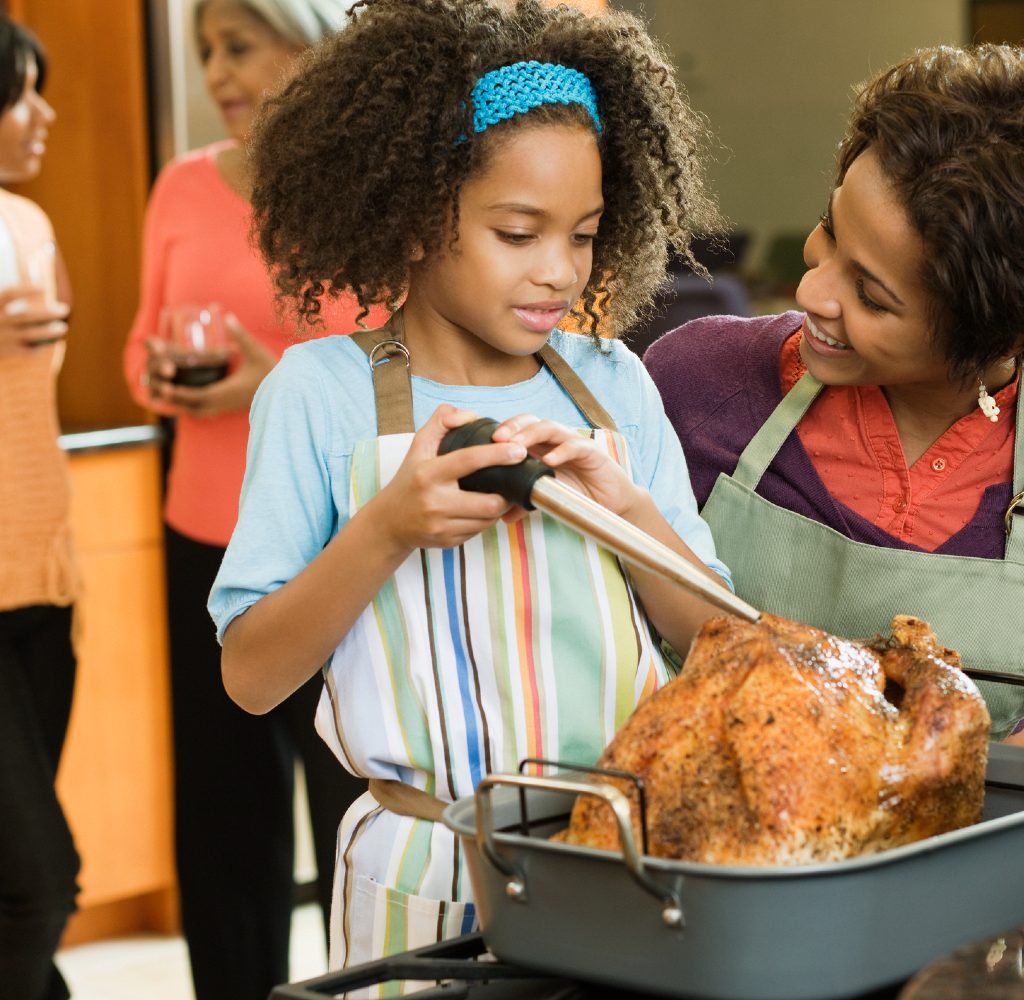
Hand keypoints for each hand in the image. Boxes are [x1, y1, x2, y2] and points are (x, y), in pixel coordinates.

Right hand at [0, 285, 68, 358]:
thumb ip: (10, 299)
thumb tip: (33, 285)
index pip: (9, 294)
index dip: (26, 290)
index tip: (44, 287)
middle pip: (25, 316)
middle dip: (46, 313)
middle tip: (65, 309)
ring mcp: (1, 337)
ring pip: (28, 334)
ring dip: (48, 331)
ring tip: (63, 327)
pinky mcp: (5, 352)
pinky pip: (27, 351)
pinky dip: (41, 347)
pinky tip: (52, 342)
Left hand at [143, 312, 275, 417]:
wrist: (288, 392)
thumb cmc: (273, 372)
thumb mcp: (256, 351)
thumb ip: (240, 335)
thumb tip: (228, 316)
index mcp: (228, 391)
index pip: (198, 395)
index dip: (180, 393)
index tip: (165, 387)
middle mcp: (225, 402)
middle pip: (193, 406)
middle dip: (174, 400)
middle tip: (158, 391)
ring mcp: (227, 406)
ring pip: (199, 412)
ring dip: (183, 406)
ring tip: (167, 397)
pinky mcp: (230, 406)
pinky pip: (207, 411)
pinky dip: (193, 408)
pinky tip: (187, 403)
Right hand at [371, 405, 528, 550]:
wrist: (388, 522)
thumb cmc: (410, 479)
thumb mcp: (419, 446)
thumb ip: (441, 421)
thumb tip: (469, 415)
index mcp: (428, 473)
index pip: (469, 460)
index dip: (498, 454)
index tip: (519, 451)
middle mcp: (434, 501)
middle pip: (489, 502)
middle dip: (506, 494)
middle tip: (511, 483)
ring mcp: (440, 525)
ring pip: (487, 520)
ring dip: (498, 508)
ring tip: (498, 496)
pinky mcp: (446, 541)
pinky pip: (478, 532)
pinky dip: (484, 521)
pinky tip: (479, 511)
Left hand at [491, 414, 642, 520]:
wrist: (611, 502)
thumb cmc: (577, 493)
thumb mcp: (546, 497)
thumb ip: (525, 502)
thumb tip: (502, 516)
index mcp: (540, 446)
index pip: (517, 428)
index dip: (500, 428)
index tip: (482, 438)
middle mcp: (554, 440)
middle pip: (530, 421)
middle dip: (512, 427)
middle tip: (496, 439)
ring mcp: (573, 443)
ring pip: (550, 428)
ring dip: (531, 434)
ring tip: (516, 446)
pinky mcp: (592, 452)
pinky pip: (575, 446)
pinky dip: (562, 451)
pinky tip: (549, 461)